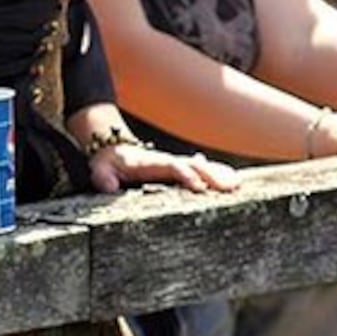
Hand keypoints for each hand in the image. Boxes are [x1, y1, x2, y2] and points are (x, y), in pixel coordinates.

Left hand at [88, 145, 238, 193]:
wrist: (111, 149)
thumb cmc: (108, 164)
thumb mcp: (99, 170)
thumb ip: (103, 177)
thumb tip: (108, 185)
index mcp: (148, 163)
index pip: (169, 167)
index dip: (184, 174)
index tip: (198, 186)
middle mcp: (165, 161)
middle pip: (192, 165)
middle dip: (211, 175)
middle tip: (231, 187)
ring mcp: (174, 164)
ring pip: (200, 166)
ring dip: (218, 174)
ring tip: (237, 184)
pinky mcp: (179, 168)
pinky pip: (201, 169)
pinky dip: (217, 174)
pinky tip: (234, 182)